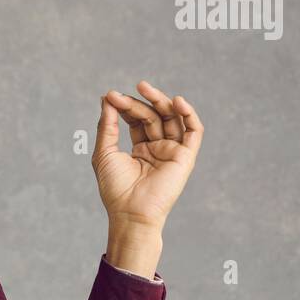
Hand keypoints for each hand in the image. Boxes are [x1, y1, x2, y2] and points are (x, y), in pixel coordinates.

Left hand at [92, 80, 202, 230]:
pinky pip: (194, 132)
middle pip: (152, 116)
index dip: (125, 106)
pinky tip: (177, 101)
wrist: (130, 212)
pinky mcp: (185, 157)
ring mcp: (172, 152)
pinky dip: (189, 115)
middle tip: (121, 94)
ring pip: (171, 119)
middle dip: (139, 102)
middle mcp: (158, 148)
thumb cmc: (115, 188)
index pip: (136, 120)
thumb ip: (107, 126)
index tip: (110, 97)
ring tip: (144, 88)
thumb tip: (106, 99)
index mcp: (140, 149)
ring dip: (161, 101)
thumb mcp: (105, 152)